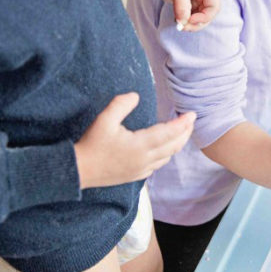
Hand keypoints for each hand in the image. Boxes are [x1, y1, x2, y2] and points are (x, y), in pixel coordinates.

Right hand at [74, 92, 195, 188]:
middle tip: (191, 121)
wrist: (78, 171)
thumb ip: (121, 104)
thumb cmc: (91, 145)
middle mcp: (145, 159)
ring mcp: (141, 170)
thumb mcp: (104, 120)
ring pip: (167, 157)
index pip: (169, 133)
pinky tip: (164, 148)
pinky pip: (158, 165)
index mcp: (140, 145)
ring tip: (181, 132)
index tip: (192, 114)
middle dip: (185, 133)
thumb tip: (136, 96)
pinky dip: (166, 154)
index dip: (183, 123)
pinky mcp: (136, 176)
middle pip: (174, 146)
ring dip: (177, 144)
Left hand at [159, 0, 219, 30]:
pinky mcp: (189, 4)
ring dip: (190, 24)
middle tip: (184, 27)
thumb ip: (182, 7)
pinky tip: (177, 20)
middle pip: (208, 15)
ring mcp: (198, 0)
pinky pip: (191, 17)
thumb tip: (183, 23)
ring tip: (179, 24)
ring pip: (199, 18)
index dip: (204, 17)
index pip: (214, 7)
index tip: (190, 20)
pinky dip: (185, 21)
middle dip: (196, 23)